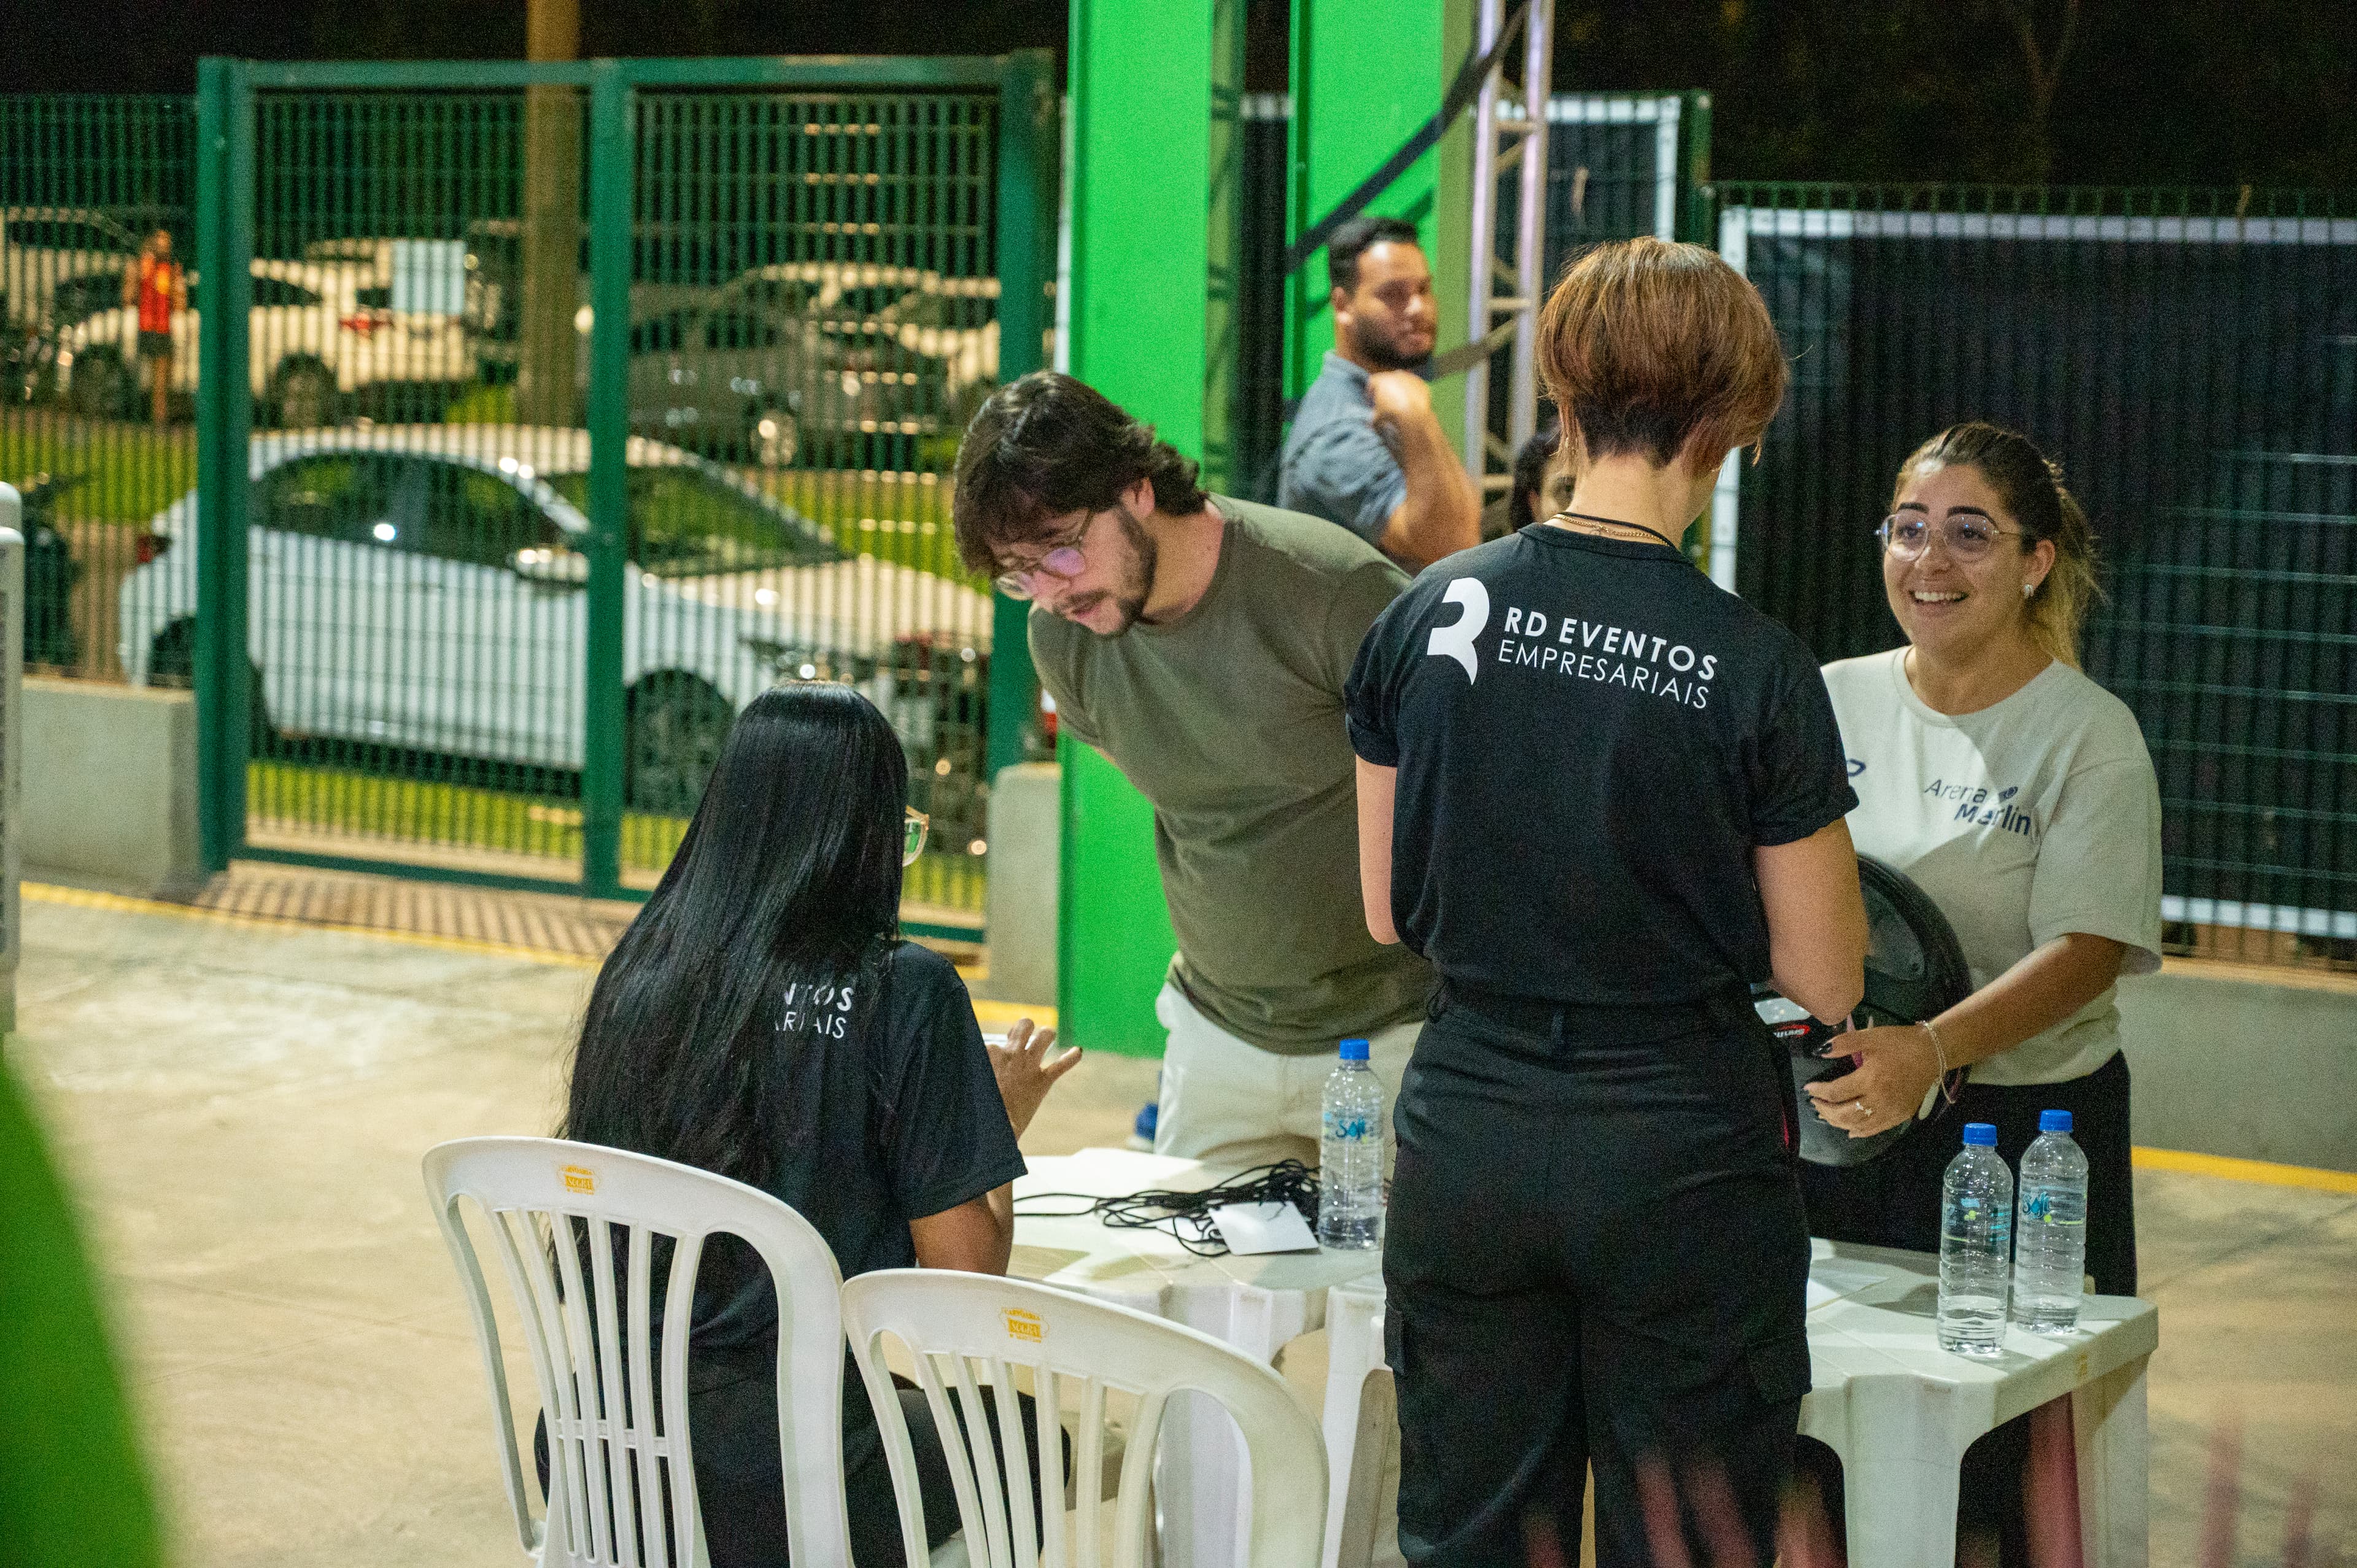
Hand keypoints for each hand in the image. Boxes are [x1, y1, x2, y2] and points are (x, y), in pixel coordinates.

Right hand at [987, 1017, 1080, 1138]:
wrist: (996, 1127)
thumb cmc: (981, 1110)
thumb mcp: (973, 1086)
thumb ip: (980, 1072)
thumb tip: (975, 1067)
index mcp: (991, 1055)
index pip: (993, 1043)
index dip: (996, 1050)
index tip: (995, 1059)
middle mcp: (1013, 1055)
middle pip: (1024, 1025)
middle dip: (1026, 1027)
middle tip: (1023, 1037)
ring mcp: (1030, 1066)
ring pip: (1046, 1036)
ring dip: (1048, 1035)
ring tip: (1047, 1037)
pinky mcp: (1043, 1081)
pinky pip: (1061, 1065)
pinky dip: (1071, 1057)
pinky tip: (1078, 1052)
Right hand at [1366, 369, 1433, 435]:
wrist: (1413, 415)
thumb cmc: (1392, 414)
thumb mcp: (1377, 417)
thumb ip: (1373, 417)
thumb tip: (1371, 422)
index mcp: (1381, 380)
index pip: (1372, 382)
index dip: (1370, 391)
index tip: (1371, 399)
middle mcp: (1395, 375)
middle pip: (1387, 379)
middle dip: (1385, 389)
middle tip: (1385, 400)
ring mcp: (1409, 378)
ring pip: (1401, 381)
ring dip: (1399, 389)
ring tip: (1399, 402)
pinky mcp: (1420, 383)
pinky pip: (1413, 386)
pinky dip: (1411, 392)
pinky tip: (1411, 402)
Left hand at [1801, 1024, 1940, 1140]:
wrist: (1934, 1053)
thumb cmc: (1901, 1043)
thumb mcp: (1871, 1037)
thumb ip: (1844, 1043)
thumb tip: (1821, 1051)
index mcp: (1870, 1080)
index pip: (1836, 1092)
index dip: (1819, 1092)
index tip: (1809, 1089)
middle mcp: (1879, 1100)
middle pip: (1844, 1114)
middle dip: (1825, 1111)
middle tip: (1815, 1104)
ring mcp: (1891, 1111)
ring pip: (1858, 1126)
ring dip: (1839, 1123)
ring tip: (1828, 1115)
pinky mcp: (1901, 1116)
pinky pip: (1876, 1130)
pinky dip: (1860, 1131)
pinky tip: (1851, 1130)